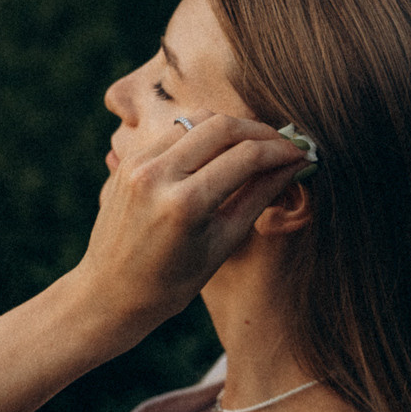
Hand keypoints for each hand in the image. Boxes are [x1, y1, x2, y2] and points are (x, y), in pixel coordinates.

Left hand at [77, 112, 310, 330]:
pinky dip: (203, 133)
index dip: (280, 150)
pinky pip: (175, 131)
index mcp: (184, 204)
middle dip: (260, 131)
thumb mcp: (222, 243)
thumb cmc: (172, 282)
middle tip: (284, 144)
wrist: (109, 292)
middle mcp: (158, 174)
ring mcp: (138, 163)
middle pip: (222, 125)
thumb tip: (293, 164)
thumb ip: (258, 197)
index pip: (245, 156)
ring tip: (257, 145)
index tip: (301, 153)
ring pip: (197, 119)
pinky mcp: (129, 160)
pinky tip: (223, 150)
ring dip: (232, 126)